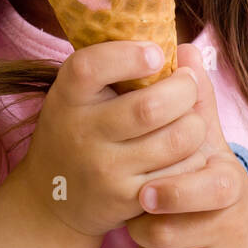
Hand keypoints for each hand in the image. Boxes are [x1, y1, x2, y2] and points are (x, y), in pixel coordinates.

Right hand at [19, 40, 212, 237]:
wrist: (51, 197)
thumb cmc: (78, 129)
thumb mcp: (78, 95)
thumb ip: (116, 66)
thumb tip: (186, 49)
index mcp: (67, 96)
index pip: (90, 67)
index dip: (129, 55)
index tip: (156, 53)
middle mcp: (81, 132)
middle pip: (151, 107)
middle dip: (184, 90)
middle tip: (188, 85)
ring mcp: (103, 169)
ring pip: (175, 140)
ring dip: (195, 125)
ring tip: (191, 119)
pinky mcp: (125, 198)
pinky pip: (179, 175)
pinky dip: (193, 159)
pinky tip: (186, 152)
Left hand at [125, 44, 247, 247]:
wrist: (244, 244)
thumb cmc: (210, 182)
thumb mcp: (206, 143)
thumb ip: (192, 99)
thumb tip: (182, 46)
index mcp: (230, 185)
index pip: (203, 190)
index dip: (172, 193)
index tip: (146, 192)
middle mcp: (234, 228)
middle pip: (166, 231)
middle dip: (147, 223)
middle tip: (146, 210)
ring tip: (154, 230)